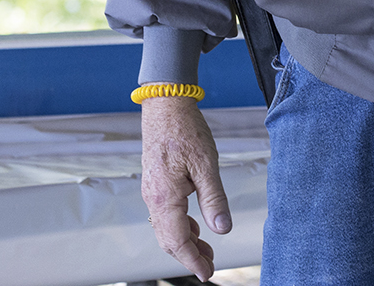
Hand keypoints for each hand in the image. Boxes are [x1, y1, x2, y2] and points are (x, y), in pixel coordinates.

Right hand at [141, 96, 230, 279]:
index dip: (193, 260)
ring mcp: (151, 190)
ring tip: (206, 248)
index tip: (207, 272)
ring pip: (165, 228)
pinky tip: (195, 225)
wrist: (165, 104)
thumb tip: (222, 228)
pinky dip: (179, 226)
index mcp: (164, 197)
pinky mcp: (155, 182)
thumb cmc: (184, 129)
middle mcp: (153, 197)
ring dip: (184, 242)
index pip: (177, 240)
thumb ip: (214, 199)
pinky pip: (164, 214)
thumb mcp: (206, 164)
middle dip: (188, 255)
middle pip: (168, 239)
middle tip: (210, 264)